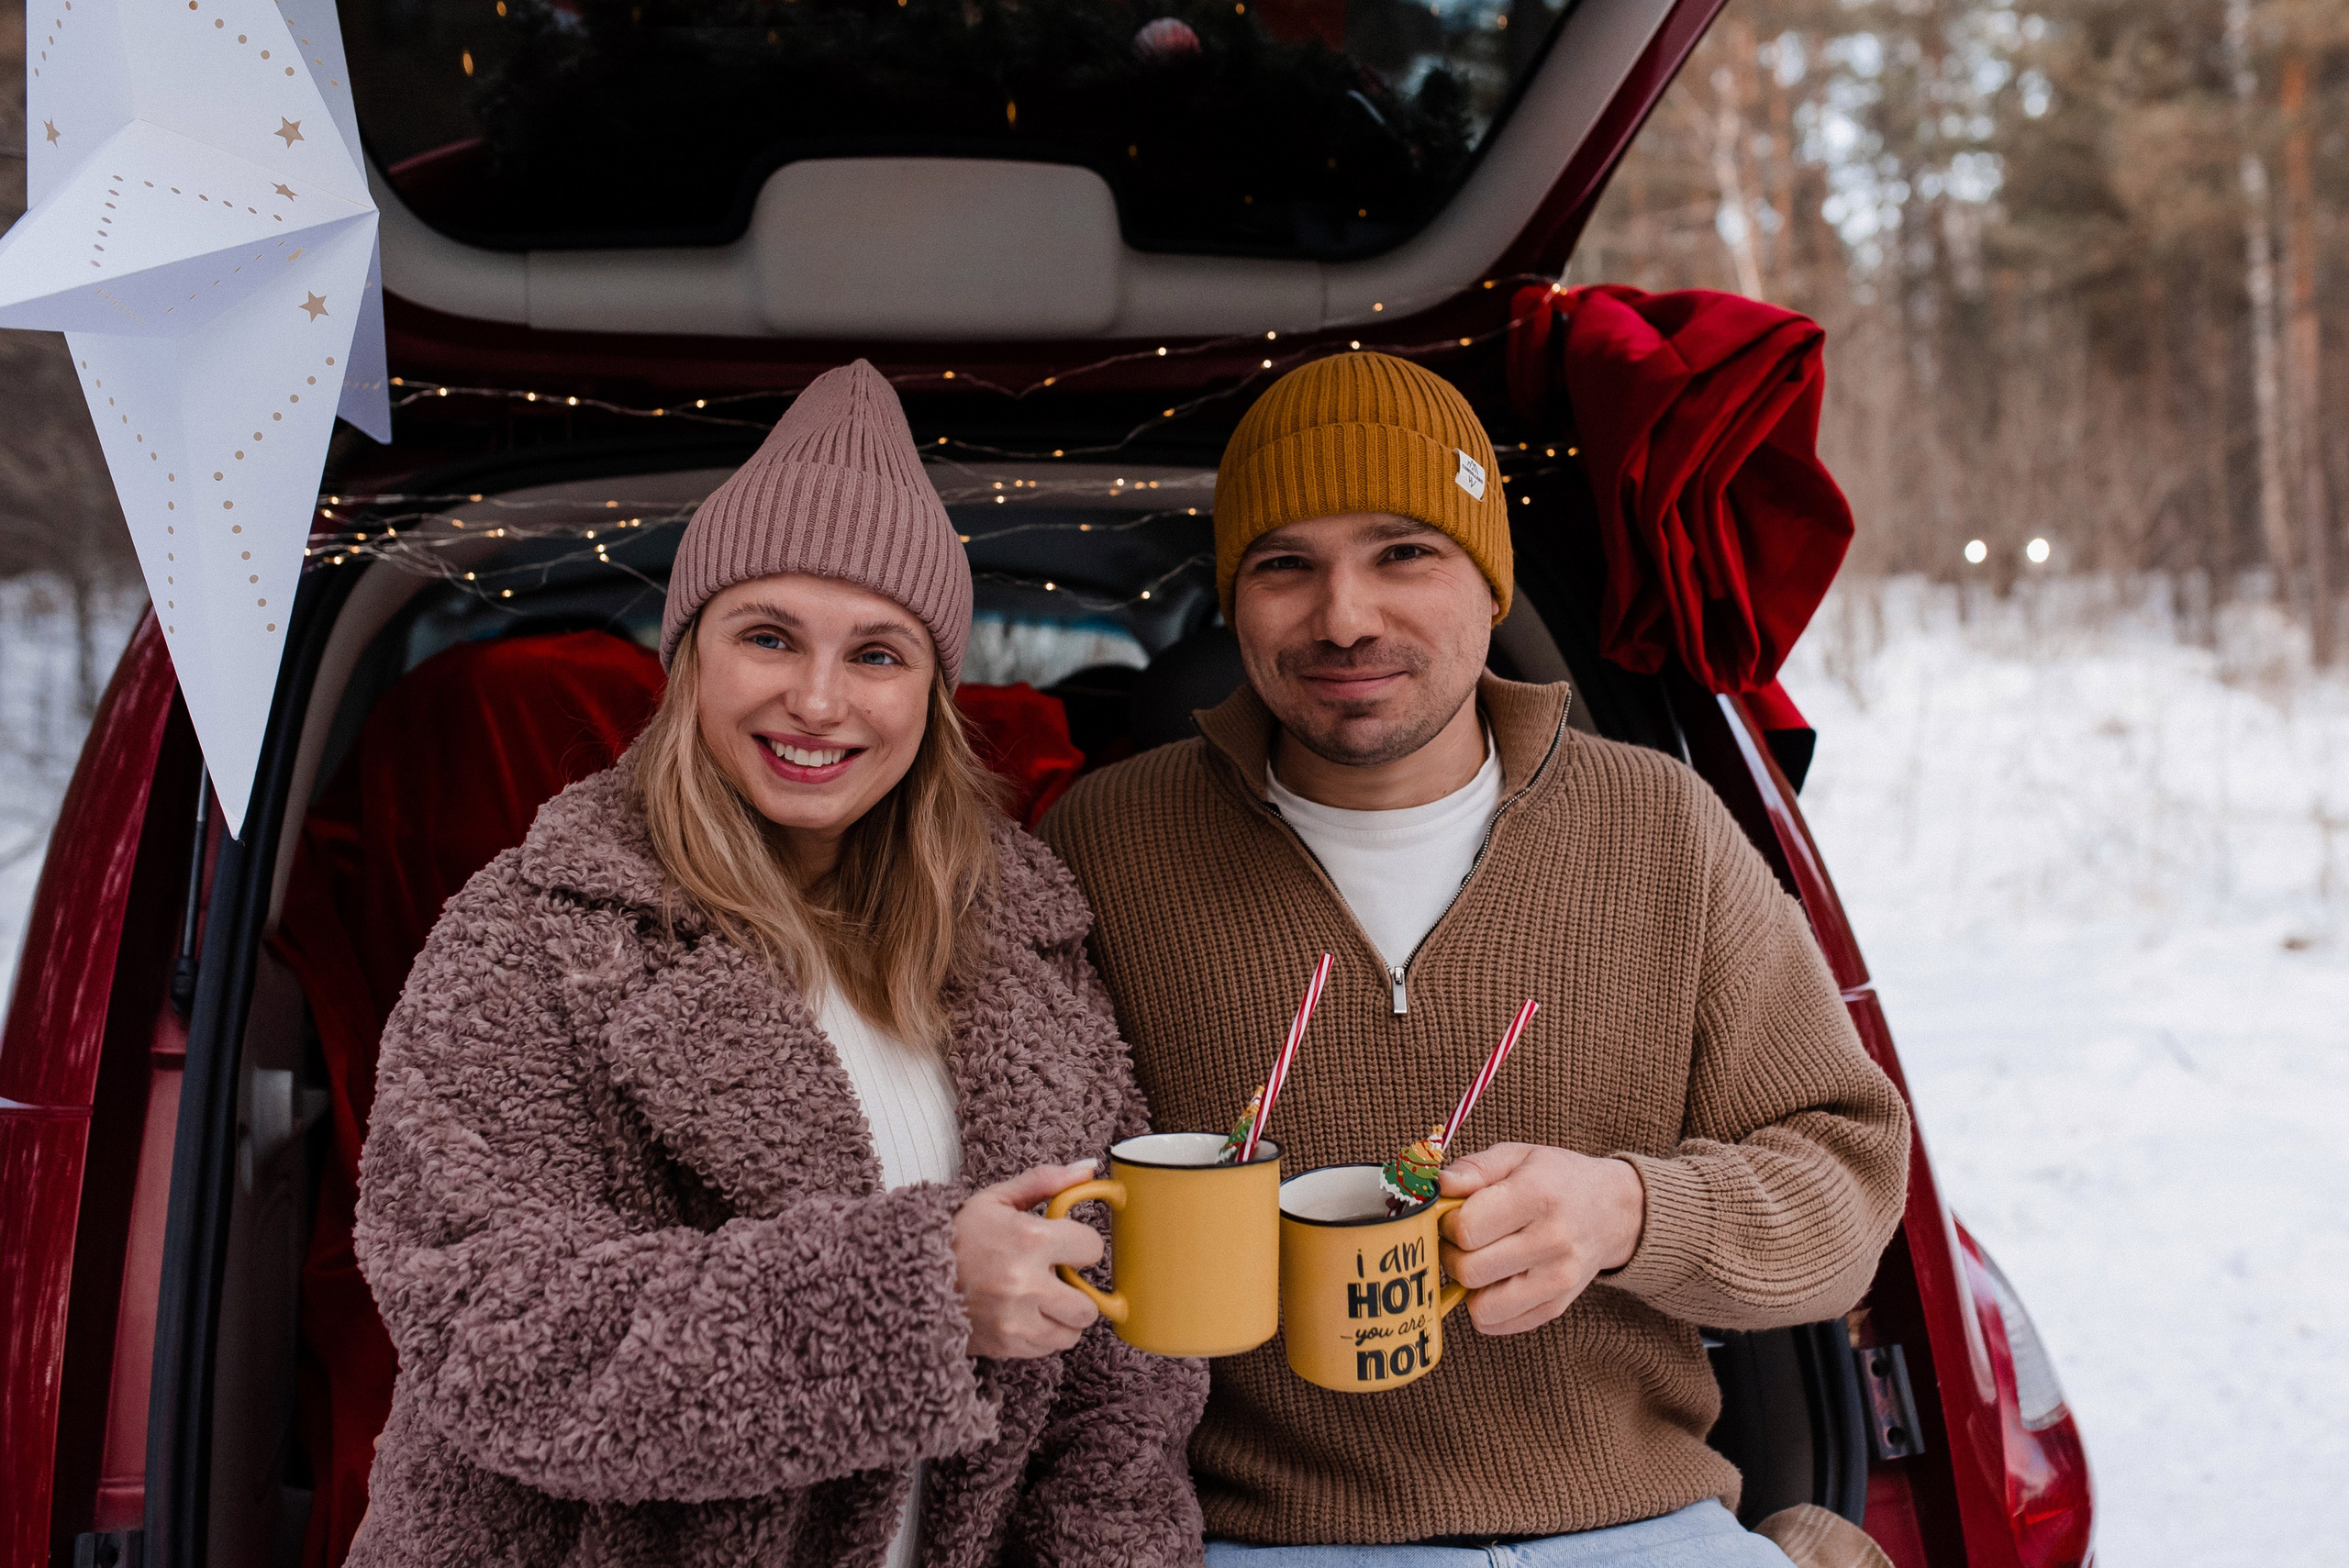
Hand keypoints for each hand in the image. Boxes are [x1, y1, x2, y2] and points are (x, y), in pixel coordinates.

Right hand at [952, 1162, 1105, 1358]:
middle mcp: (1027, 1285)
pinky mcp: (1005, 1346)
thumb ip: (1045, 1182)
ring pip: (1072, 1332)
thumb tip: (1088, 1169)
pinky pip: (1047, 1349)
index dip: (1080, 1245)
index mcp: (1029, 1240)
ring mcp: (1016, 1321)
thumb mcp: (997, 1199)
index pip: (1092, 1248)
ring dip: (1063, 1317)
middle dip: (1077, 1290)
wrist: (912, 1274)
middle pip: (1088, 1305)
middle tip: (1056, 1277)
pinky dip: (1042, 1333)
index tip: (1064, 1245)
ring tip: (1041, 1298)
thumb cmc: (958, 1235)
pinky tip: (1024, 1314)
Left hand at [1437, 1143, 1644, 1335]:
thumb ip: (1473, 1168)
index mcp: (1537, 1195)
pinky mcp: (1556, 1307)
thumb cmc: (1555, 1179)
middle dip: (1450, 1254)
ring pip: (1480, 1307)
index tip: (1454, 1215)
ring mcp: (1558, 1280)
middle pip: (1469, 1270)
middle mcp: (1553, 1241)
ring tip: (1476, 1260)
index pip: (1467, 1228)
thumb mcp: (1517, 1156)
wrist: (1613, 1210)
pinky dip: (1484, 1305)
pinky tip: (1494, 1279)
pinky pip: (1496, 1323)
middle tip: (1460, 1239)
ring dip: (1466, 1286)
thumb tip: (1437, 1187)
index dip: (1447, 1223)